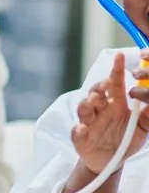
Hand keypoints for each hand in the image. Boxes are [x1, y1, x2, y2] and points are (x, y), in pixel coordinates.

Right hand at [71, 52, 148, 174]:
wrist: (110, 163)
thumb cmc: (124, 140)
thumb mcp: (141, 130)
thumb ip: (146, 118)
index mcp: (115, 104)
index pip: (115, 83)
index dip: (116, 70)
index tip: (119, 56)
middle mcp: (100, 109)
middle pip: (95, 93)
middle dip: (98, 87)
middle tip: (105, 84)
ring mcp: (88, 122)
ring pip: (84, 108)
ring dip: (87, 103)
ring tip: (94, 101)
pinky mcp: (80, 137)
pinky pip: (77, 131)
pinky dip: (78, 129)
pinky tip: (82, 128)